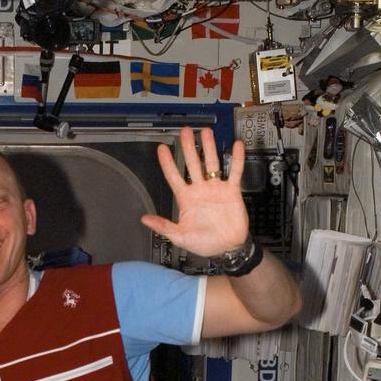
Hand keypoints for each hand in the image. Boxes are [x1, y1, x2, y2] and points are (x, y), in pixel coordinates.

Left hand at [141, 127, 248, 258]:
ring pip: (211, 163)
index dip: (167, 163)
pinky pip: (234, 172)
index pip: (174, 176)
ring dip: (209, 147)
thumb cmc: (204, 243)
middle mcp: (200, 190)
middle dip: (188, 148)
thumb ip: (163, 226)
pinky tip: (236, 145)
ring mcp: (216, 188)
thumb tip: (144, 219)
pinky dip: (236, 159)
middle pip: (193, 164)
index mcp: (186, 199)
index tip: (161, 148)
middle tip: (185, 132)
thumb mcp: (179, 237)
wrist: (227, 249)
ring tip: (206, 132)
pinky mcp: (232, 191)